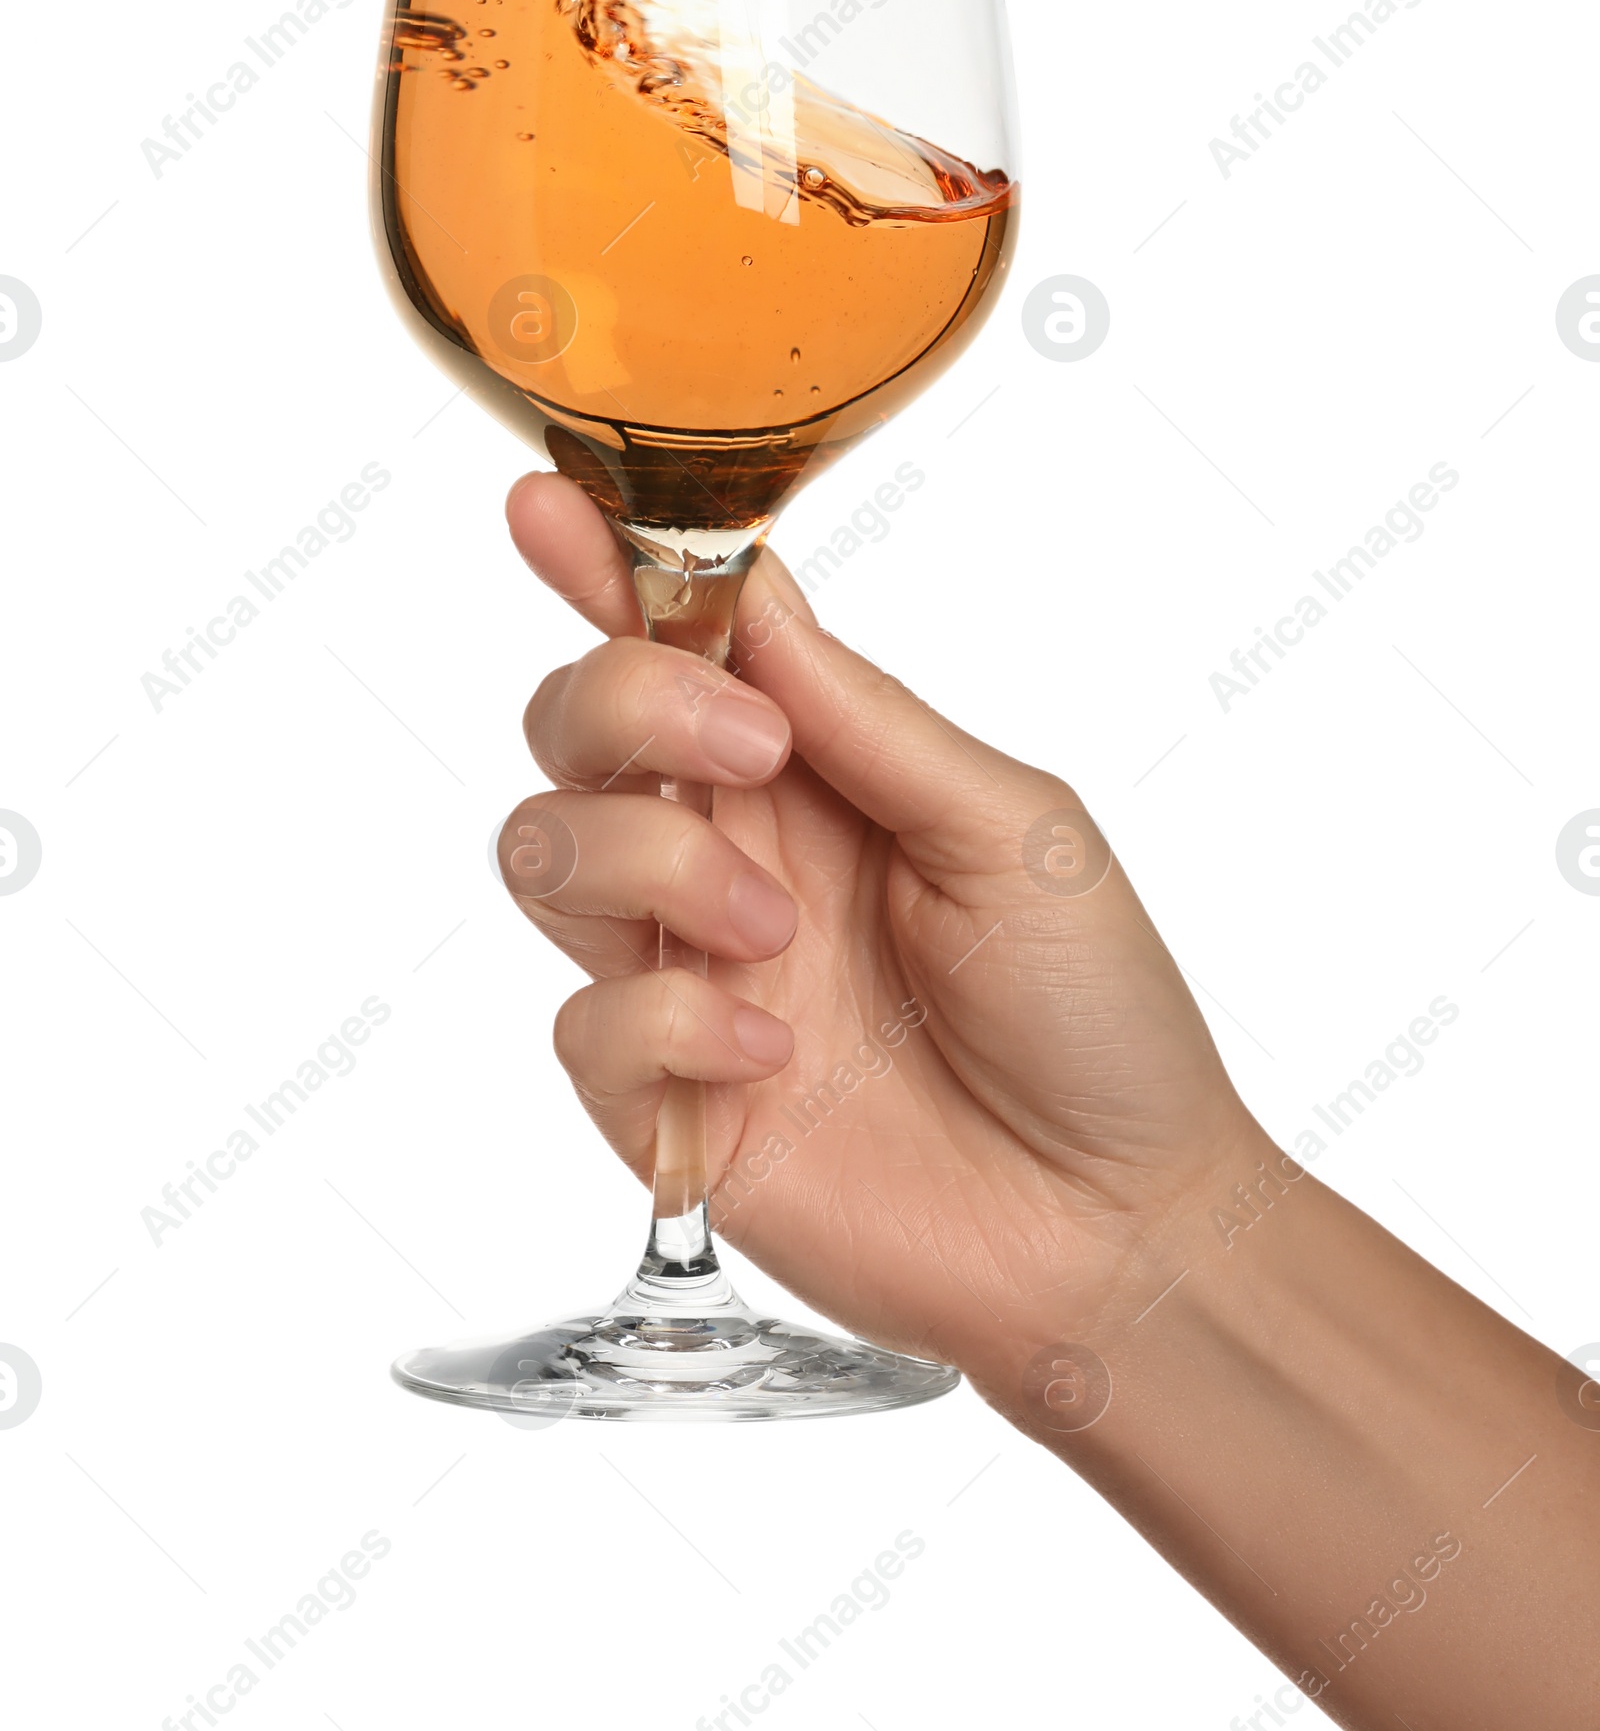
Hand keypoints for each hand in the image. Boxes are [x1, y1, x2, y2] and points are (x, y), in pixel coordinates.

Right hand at [497, 472, 1257, 1375]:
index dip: (599, 565)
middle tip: (750, 756)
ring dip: (650, 862)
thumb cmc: (1092, 1013)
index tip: (544, 506)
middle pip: (572, 722)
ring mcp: (685, 972)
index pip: (681, 637)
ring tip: (777, 931)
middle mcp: (730, 851)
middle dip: (627, 703)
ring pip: (543, 852)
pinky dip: (666, 1020)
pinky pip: (581, 1025)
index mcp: (816, 769)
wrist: (1113, 1223)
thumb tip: (753, 599)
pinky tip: (773, 1049)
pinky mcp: (664, 1101)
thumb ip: (870, 720)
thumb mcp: (1013, 829)